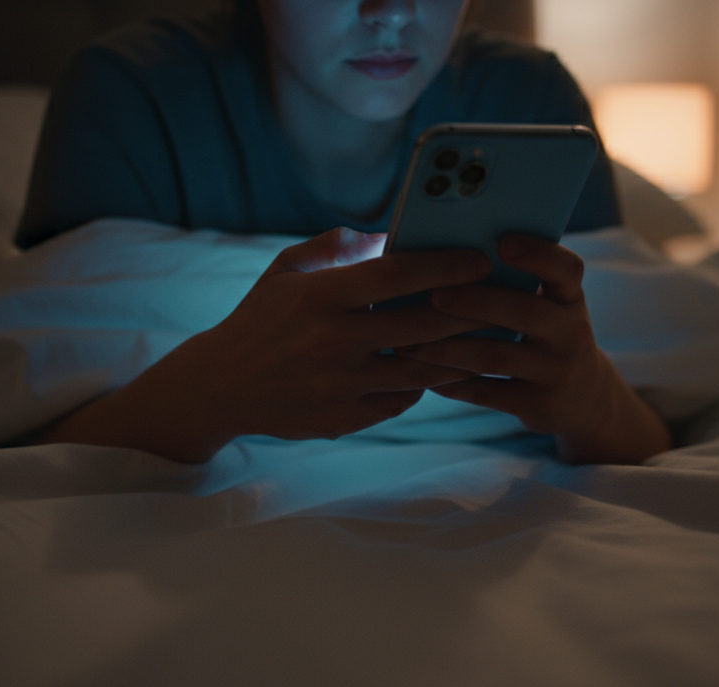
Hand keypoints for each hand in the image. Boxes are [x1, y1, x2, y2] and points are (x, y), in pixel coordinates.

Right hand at [41, 227, 491, 460]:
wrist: (221, 386)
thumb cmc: (261, 319)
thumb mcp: (286, 270)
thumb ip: (336, 246)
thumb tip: (388, 234)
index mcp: (319, 296)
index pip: (398, 275)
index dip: (445, 265)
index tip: (479, 258)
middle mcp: (333, 341)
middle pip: (422, 325)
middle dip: (468, 311)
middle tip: (497, 299)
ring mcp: (340, 384)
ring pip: (420, 368)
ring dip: (453, 352)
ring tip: (480, 338)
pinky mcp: (345, 418)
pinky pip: (402, 400)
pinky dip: (420, 383)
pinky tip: (434, 369)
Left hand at [395, 234, 670, 463]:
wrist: (586, 399)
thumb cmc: (550, 337)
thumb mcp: (552, 308)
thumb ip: (518, 284)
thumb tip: (448, 256)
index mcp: (571, 299)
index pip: (567, 269)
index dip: (538, 254)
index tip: (503, 242)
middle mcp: (571, 333)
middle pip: (524, 312)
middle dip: (476, 302)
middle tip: (434, 295)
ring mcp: (556, 372)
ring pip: (495, 357)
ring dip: (448, 348)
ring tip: (409, 343)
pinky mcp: (538, 406)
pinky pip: (485, 393)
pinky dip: (450, 383)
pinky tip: (421, 373)